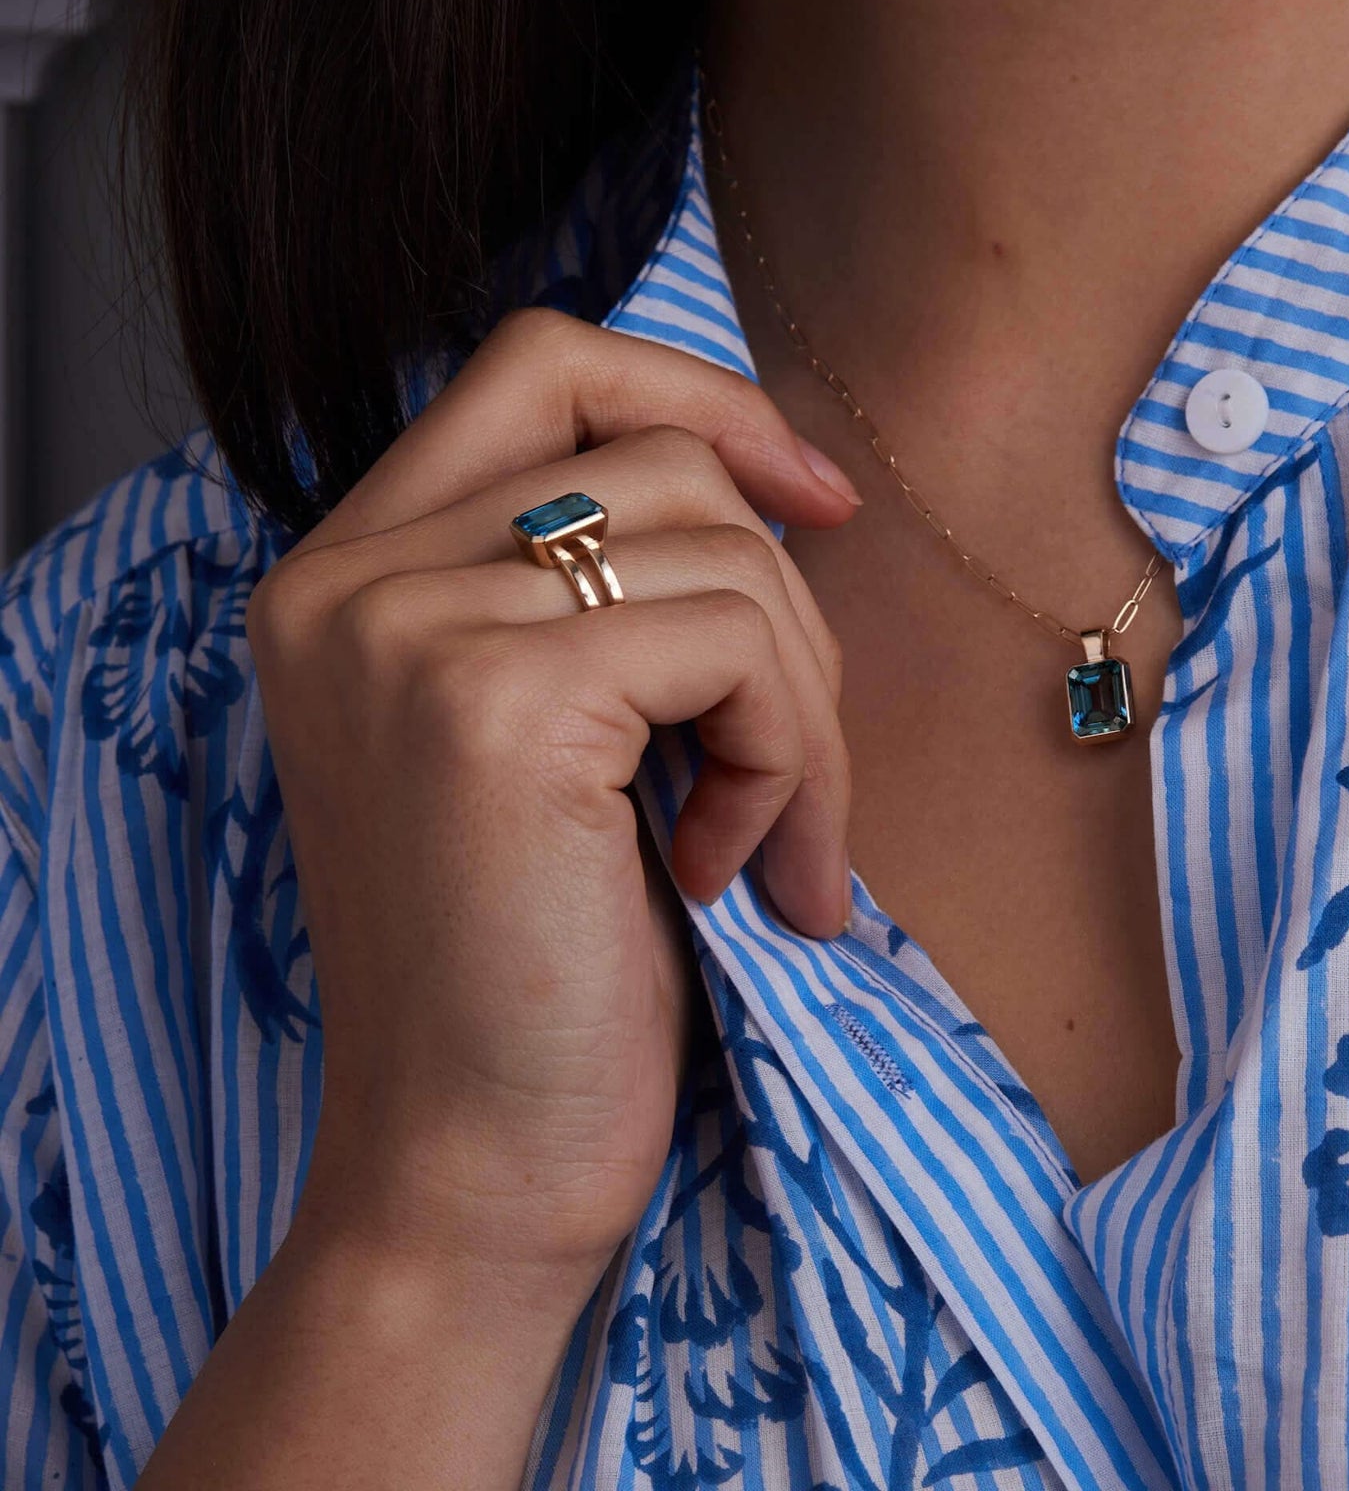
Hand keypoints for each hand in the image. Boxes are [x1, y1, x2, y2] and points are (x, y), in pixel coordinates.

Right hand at [244, 307, 859, 1291]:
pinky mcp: (491, 703)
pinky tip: (742, 875)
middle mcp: (349, 579)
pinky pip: (734, 645)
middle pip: (662, 456)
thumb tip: (785, 488)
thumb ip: (608, 595)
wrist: (472, 1169)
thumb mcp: (562, 742)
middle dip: (784, 603)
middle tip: (796, 763)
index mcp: (351, 575)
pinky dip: (791, 760)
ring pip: (721, 547)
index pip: (543, 364)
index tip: (813, 503)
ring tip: (775, 846)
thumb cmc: (543, 967)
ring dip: (802, 708)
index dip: (701, 400)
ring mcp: (406, 629)